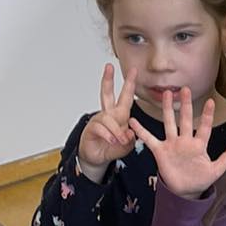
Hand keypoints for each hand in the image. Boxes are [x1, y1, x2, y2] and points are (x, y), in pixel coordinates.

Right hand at [77, 63, 139, 179]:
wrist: (97, 158)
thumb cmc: (112, 148)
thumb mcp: (127, 145)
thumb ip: (130, 138)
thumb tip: (129, 132)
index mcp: (119, 115)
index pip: (125, 97)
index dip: (129, 84)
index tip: (133, 70)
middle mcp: (108, 114)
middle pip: (107, 93)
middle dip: (108, 79)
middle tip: (109, 67)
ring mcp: (98, 120)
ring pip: (109, 118)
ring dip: (117, 130)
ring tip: (120, 140)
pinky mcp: (91, 128)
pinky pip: (101, 128)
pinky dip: (108, 135)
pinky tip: (112, 140)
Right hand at [131, 86, 225, 197]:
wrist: (184, 191)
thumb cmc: (199, 179)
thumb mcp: (215, 171)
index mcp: (199, 145)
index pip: (204, 127)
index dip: (207, 115)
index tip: (211, 101)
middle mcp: (185, 141)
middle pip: (185, 120)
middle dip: (185, 105)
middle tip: (184, 89)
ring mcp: (172, 144)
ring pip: (169, 123)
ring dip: (167, 110)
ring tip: (165, 95)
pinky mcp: (160, 151)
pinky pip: (149, 139)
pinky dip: (141, 131)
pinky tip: (133, 121)